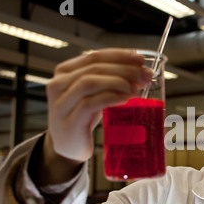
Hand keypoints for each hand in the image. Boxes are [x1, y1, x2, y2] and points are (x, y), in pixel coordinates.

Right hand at [45, 48, 151, 162]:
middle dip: (124, 69)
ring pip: (90, 82)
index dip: (119, 56)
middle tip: (145, 75)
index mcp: (65, 72)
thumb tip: (140, 71)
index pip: (94, 56)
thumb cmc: (83, 118)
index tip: (140, 60)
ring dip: (117, 82)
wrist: (68, 147)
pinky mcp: (69, 122)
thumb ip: (109, 81)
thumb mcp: (94, 94)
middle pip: (95, 68)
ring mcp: (61, 104)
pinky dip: (110, 98)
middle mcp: (59, 84)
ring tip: (136, 87)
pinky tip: (125, 98)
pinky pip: (90, 104)